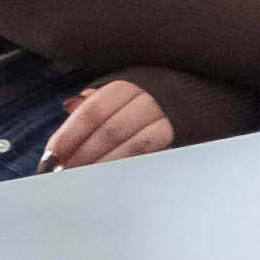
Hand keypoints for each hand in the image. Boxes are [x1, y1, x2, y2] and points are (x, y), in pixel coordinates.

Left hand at [40, 79, 171, 170]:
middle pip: (109, 130)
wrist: (208, 94)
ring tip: (84, 177)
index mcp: (132, 82)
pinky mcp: (183, 136)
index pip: (93, 111)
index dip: (69, 134)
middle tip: (64, 172)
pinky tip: (112, 175)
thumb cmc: (163, 91)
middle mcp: (152, 97)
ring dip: (103, 164)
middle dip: (83, 154)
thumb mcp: (129, 84)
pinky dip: (128, 166)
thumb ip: (100, 97)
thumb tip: (69, 106)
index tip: (51, 154)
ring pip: (130, 145)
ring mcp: (170, 117)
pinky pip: (151, 154)